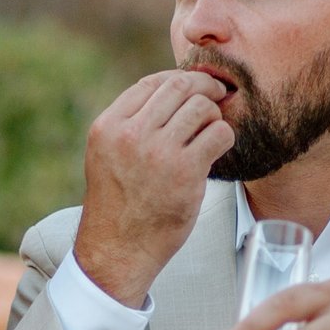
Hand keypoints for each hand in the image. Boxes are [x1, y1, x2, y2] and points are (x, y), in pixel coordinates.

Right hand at [71, 71, 235, 305]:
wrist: (118, 249)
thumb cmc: (117, 204)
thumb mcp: (106, 156)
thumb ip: (128, 125)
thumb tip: (170, 95)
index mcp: (108, 127)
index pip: (150, 84)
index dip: (177, 80)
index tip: (191, 88)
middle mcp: (131, 135)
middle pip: (179, 87)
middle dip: (203, 86)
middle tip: (216, 95)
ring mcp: (158, 153)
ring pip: (201, 107)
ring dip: (213, 115)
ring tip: (210, 131)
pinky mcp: (185, 173)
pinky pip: (219, 134)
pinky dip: (224, 137)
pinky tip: (218, 149)